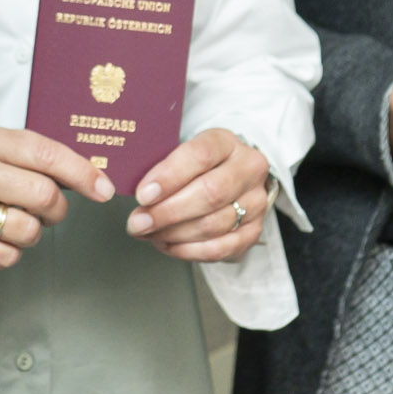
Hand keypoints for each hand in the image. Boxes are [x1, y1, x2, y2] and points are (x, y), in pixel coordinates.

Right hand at [0, 124, 108, 271]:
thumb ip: (27, 156)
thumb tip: (84, 175)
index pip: (46, 154)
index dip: (83, 173)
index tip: (102, 187)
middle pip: (45, 197)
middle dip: (57, 208)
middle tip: (48, 209)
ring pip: (30, 231)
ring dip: (31, 232)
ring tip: (10, 221)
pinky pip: (8, 257)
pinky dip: (9, 251)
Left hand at [125, 126, 270, 262]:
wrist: (230, 177)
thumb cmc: (197, 166)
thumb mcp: (182, 152)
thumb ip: (163, 168)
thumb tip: (139, 194)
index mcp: (227, 143)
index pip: (200, 155)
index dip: (169, 177)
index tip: (142, 195)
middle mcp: (248, 170)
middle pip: (210, 194)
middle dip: (167, 212)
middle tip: (138, 223)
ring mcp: (255, 202)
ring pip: (213, 225)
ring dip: (173, 234)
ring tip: (148, 233)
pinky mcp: (253, 231)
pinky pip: (220, 248)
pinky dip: (188, 250)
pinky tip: (167, 244)